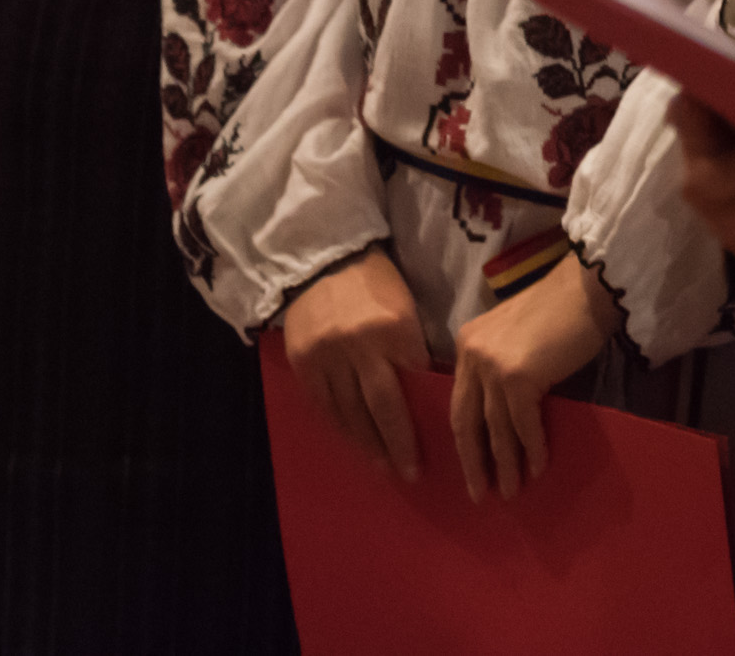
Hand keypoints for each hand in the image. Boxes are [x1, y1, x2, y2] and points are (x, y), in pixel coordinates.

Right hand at [279, 249, 430, 487]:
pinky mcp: (303, 361)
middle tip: (408, 473)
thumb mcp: (406, 311)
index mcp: (393, 330)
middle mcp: (359, 346)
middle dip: (395, 444)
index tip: (431, 447)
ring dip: (366, 444)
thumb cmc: (377, 285)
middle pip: (380, 407)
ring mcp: (327, 356)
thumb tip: (426, 397)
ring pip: (349, 412)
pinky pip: (324, 404)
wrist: (326, 260)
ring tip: (381, 466)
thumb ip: (411, 350)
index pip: (411, 386)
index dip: (421, 420)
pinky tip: (353, 442)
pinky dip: (340, 426)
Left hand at [449, 252, 619, 501]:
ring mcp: (492, 366)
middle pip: (466, 421)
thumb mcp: (515, 338)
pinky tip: (538, 467)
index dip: (466, 440)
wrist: (588, 287)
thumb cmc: (561, 311)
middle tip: (480, 494)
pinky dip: (531, 449)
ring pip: (494, 429)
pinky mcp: (517, 377)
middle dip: (473, 462)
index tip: (471, 468)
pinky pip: (522, 425)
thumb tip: (504, 414)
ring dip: (504, 464)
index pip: (460, 402)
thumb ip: (500, 366)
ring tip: (512, 491)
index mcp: (467, 344)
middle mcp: (471, 355)